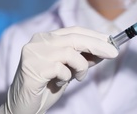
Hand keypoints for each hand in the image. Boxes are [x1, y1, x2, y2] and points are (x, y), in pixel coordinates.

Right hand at [0, 27, 118, 113]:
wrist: (23, 106)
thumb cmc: (46, 86)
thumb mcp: (69, 69)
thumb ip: (83, 58)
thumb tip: (105, 50)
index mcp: (46, 37)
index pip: (74, 30)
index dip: (94, 35)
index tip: (111, 41)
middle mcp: (39, 41)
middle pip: (74, 37)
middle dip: (97, 45)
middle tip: (113, 53)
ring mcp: (34, 53)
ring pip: (70, 52)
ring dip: (81, 66)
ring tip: (79, 77)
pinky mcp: (32, 67)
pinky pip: (61, 68)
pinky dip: (67, 76)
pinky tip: (61, 82)